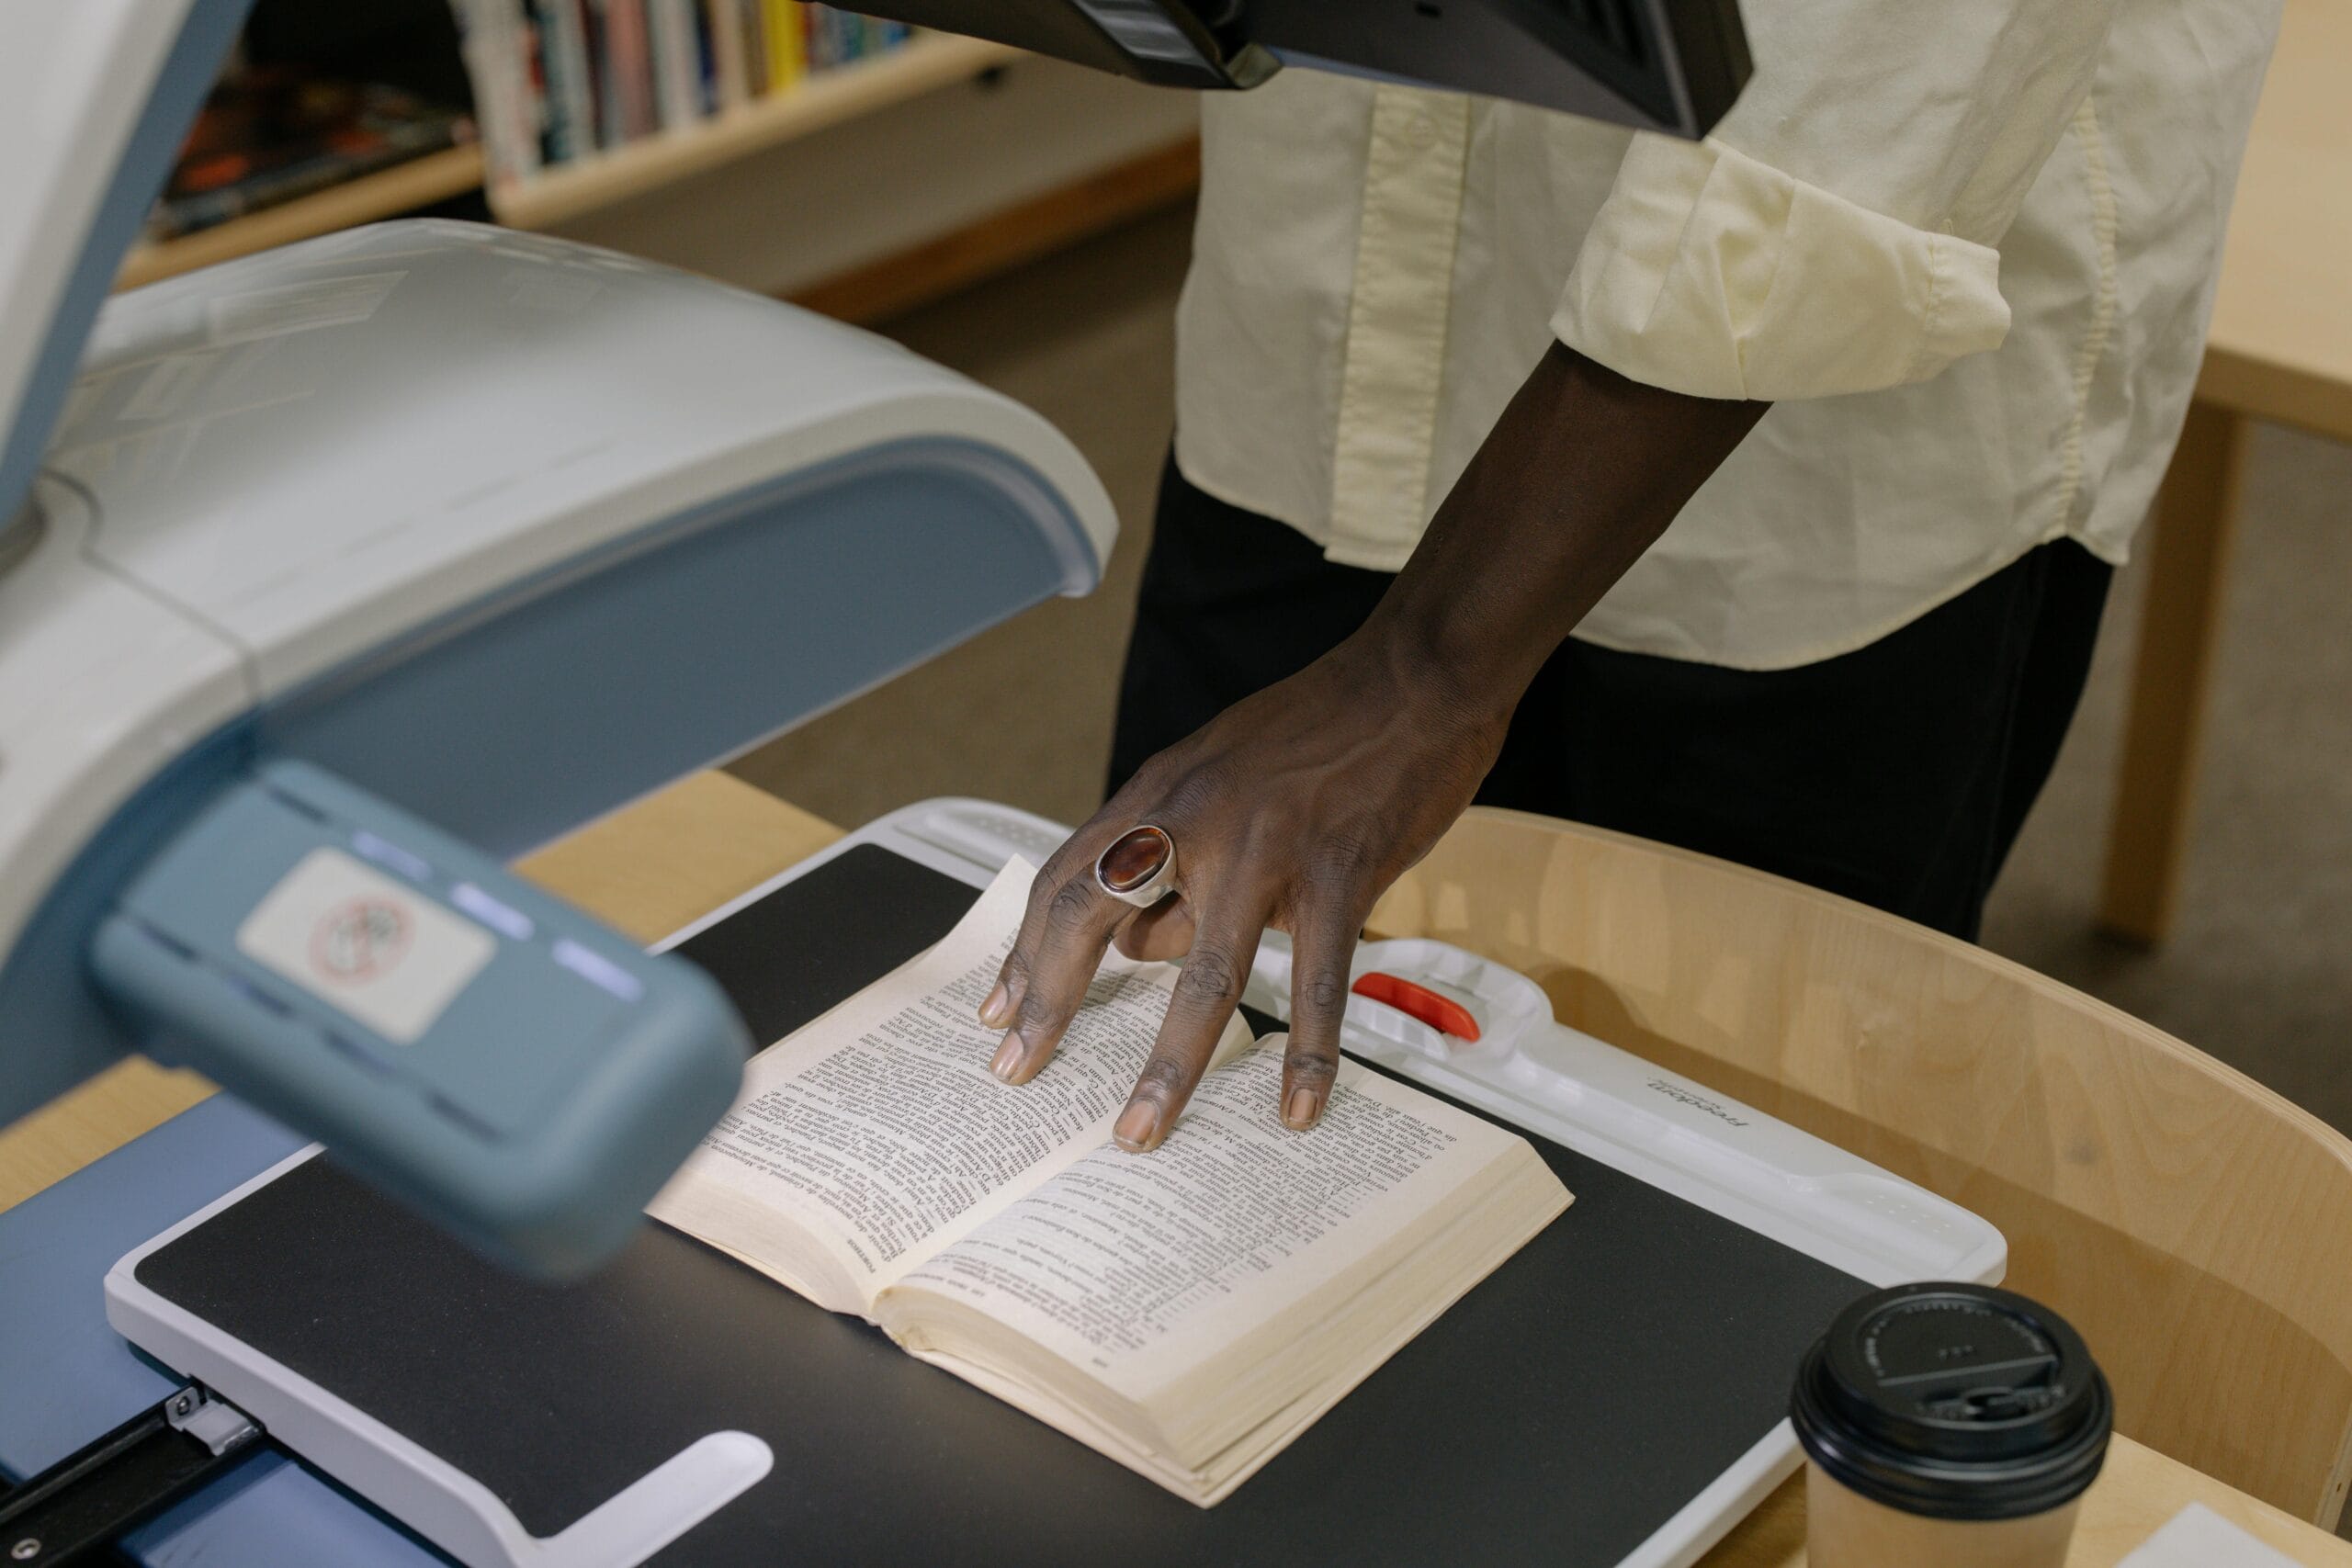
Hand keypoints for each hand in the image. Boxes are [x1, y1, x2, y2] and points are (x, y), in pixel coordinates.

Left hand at [977, 627, 1507, 1148]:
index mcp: (1162, 791)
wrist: (1415, 676)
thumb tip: (1139, 945)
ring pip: (1202, 973)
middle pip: (1096, 917)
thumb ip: (1174, 851)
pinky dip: (1308, 1054)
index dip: (1027, 947)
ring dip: (1168, 1065)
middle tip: (1017, 1070)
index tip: (1000, 1010)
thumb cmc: (1321, 726)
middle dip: (1050, 1001)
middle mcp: (1196, 817)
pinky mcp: (1338, 874)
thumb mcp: (1219, 770)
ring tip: (1141, 1130)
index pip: (1068, 876)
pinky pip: (1316, 981)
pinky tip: (1298, 1107)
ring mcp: (1268, 848)